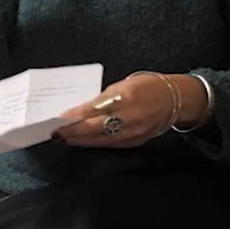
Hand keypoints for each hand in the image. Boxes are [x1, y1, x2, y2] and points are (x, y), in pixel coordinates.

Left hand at [51, 72, 177, 148]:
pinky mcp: (135, 141)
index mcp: (122, 98)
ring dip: (81, 140)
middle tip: (55, 132)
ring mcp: (132, 132)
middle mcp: (127, 117)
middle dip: (72, 132)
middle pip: (92, 128)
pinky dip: (95, 143)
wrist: (175, 100)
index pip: (90, 109)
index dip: (72, 116)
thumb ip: (102, 97)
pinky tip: (85, 141)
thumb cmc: (147, 86)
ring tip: (65, 138)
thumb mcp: (122, 84)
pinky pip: (110, 144)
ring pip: (100, 140)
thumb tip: (82, 109)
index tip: (58, 119)